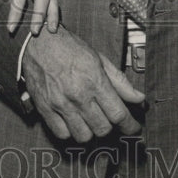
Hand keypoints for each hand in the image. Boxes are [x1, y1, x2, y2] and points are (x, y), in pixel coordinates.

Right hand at [21, 26, 143, 141]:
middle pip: (103, 128)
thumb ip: (120, 82)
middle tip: (109, 118)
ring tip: (91, 120)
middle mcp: (78, 95)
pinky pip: (62, 134)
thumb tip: (139, 98)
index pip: (118, 114)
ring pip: (84, 136)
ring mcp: (60, 104)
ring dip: (91, 131)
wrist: (38, 42)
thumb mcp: (99, 59)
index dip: (130, 126)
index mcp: (94, 81)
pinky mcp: (45, 109)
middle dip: (111, 126)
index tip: (133, 128)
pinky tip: (73, 120)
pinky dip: (70, 131)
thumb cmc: (69, 48)